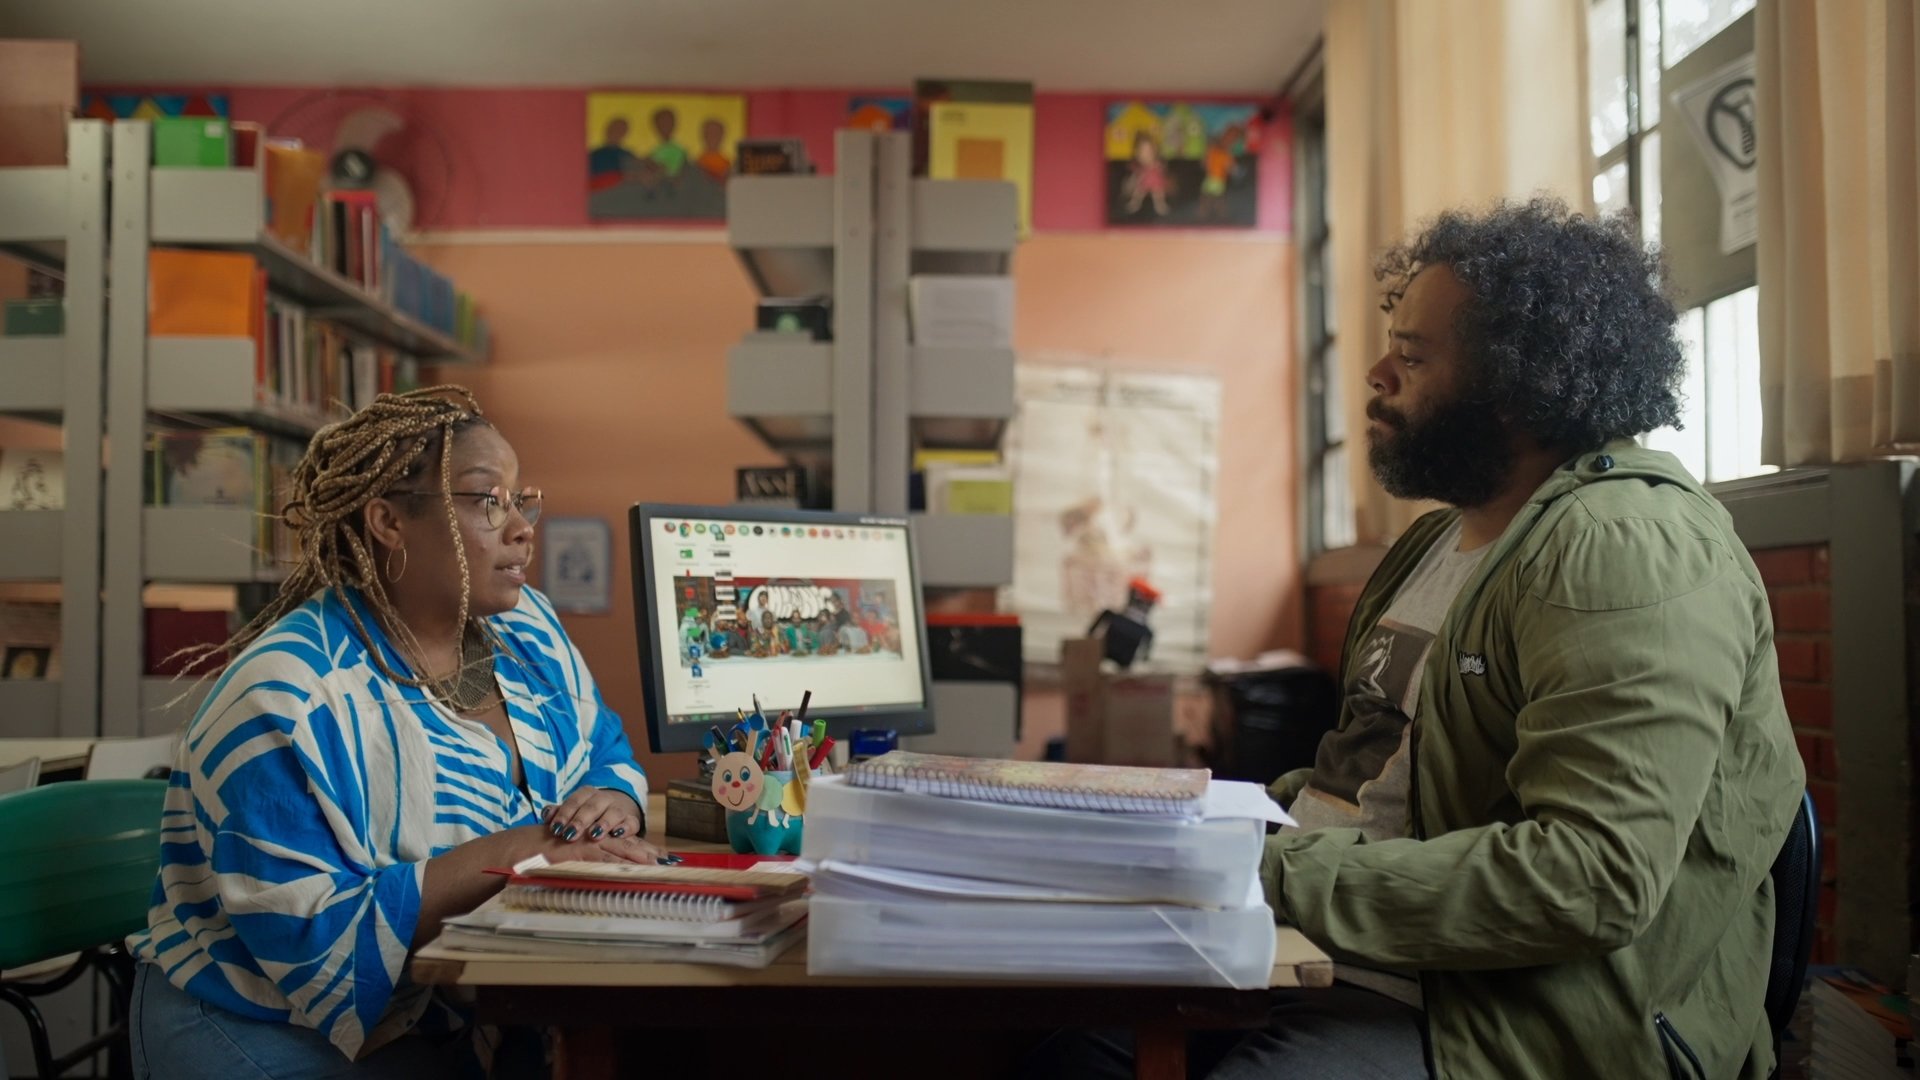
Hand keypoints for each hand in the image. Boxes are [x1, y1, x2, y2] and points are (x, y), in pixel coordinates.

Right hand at [534, 829, 666, 865]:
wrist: (521, 848)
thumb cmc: (544, 855)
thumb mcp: (570, 857)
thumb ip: (588, 862)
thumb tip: (607, 874)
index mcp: (595, 837)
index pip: (626, 842)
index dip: (646, 849)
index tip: (665, 857)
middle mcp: (595, 836)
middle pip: (629, 844)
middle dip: (651, 853)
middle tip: (671, 861)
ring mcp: (588, 841)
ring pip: (621, 849)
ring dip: (642, 858)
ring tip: (660, 865)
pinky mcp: (580, 850)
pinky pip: (604, 858)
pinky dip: (620, 865)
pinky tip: (632, 870)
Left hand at [543, 785, 642, 842]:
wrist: (614, 808)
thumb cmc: (586, 814)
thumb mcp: (572, 810)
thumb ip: (559, 812)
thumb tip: (546, 814)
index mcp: (586, 794)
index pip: (575, 801)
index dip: (564, 814)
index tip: (555, 829)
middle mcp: (604, 799)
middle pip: (592, 807)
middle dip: (580, 821)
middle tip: (569, 835)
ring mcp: (619, 808)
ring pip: (613, 813)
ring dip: (603, 823)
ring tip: (593, 835)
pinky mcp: (631, 820)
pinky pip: (631, 822)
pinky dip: (625, 828)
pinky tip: (618, 834)